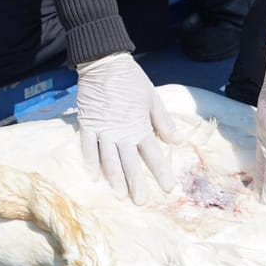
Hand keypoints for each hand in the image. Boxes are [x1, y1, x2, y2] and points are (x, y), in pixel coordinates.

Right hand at [76, 52, 181, 202]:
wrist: (104, 63)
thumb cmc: (131, 79)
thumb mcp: (153, 98)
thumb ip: (163, 122)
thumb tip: (177, 141)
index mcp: (139, 126)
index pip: (153, 155)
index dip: (161, 172)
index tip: (168, 188)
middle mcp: (121, 133)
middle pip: (130, 164)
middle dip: (137, 184)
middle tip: (141, 202)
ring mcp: (102, 131)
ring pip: (108, 160)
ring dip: (115, 179)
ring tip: (120, 195)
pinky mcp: (87, 125)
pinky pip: (87, 147)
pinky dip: (90, 162)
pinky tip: (93, 177)